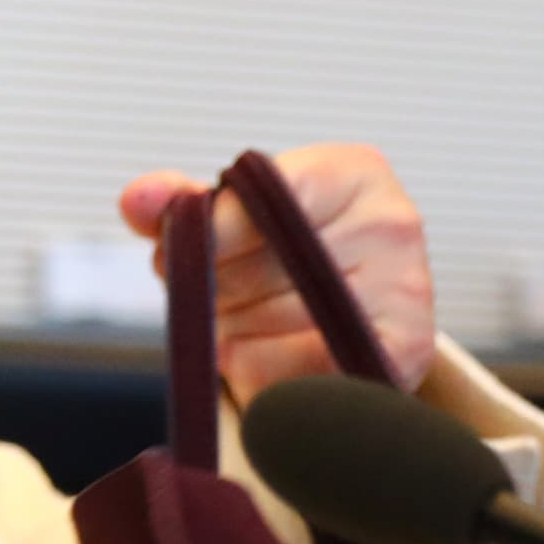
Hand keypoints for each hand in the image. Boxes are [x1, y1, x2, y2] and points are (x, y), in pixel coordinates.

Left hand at [116, 142, 434, 395]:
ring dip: (230, 333)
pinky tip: (270, 354)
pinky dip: (260, 371)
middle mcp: (392, 223)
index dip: (210, 231)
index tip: (178, 248)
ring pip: (265, 323)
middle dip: (208, 286)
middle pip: (255, 264)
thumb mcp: (227, 219)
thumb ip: (176, 205)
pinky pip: (296, 371)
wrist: (346, 318)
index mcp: (353, 171)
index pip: (265, 193)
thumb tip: (138, 199)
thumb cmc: (280, 255)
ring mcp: (406, 288)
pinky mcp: (406, 352)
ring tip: (251, 320)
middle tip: (212, 291)